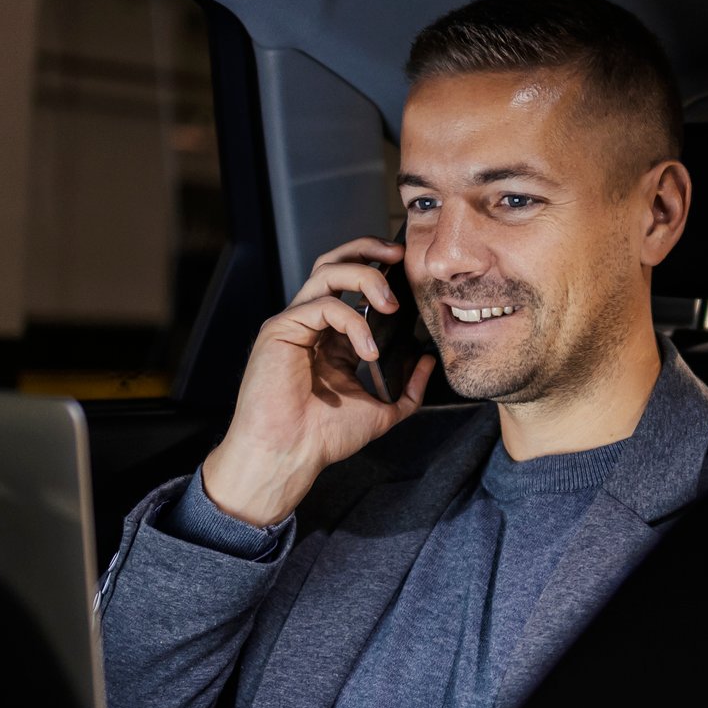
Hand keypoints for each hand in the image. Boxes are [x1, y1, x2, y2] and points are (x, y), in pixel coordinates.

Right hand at [202, 235, 436, 526]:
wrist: (290, 457)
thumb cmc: (324, 438)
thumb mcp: (381, 411)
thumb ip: (407, 388)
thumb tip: (428, 361)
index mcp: (331, 338)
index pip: (353, 288)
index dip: (380, 272)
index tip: (410, 273)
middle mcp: (311, 324)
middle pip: (334, 263)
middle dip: (367, 250)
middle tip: (399, 256)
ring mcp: (294, 323)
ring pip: (327, 272)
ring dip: (364, 277)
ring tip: (391, 303)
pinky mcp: (280, 329)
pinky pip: (321, 305)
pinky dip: (352, 322)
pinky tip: (368, 351)